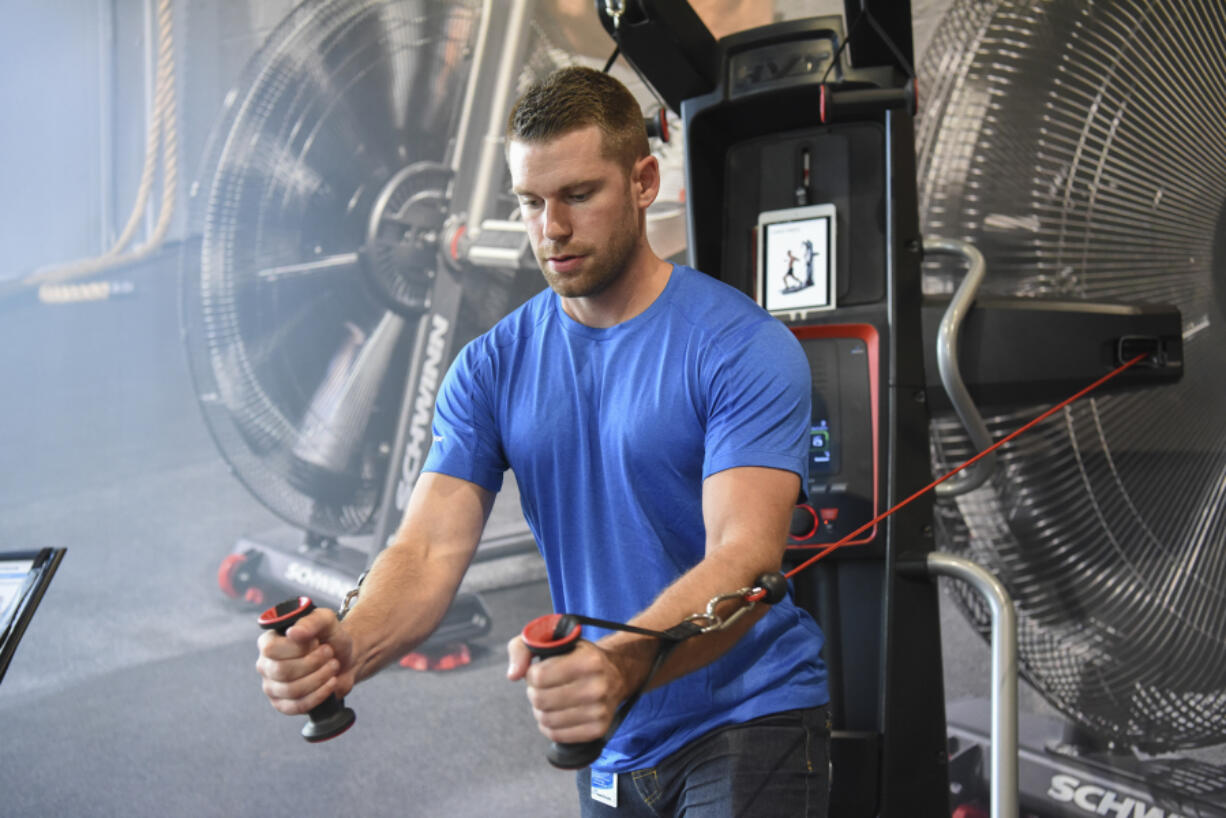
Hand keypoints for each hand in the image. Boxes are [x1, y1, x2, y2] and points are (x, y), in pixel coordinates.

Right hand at [256, 607, 355, 715]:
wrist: (345, 660)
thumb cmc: (330, 638)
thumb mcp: (326, 621)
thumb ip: (311, 621)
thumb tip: (293, 632)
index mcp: (268, 642)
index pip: (271, 648)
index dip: (298, 647)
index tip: (317, 642)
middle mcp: (265, 665)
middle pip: (282, 671)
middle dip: (313, 663)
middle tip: (329, 653)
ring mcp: (272, 687)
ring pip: (291, 690)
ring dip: (319, 677)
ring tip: (333, 666)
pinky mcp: (283, 705)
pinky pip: (297, 706)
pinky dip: (319, 694)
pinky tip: (331, 683)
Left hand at [506, 635, 625, 744]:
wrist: (615, 673)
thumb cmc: (577, 655)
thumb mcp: (552, 639)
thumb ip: (523, 648)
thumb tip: (513, 675)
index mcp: (588, 660)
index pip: (539, 676)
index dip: (531, 674)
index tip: (539, 670)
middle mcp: (597, 686)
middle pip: (540, 700)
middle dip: (534, 692)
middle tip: (542, 686)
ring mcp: (599, 710)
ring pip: (546, 719)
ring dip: (540, 710)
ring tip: (549, 699)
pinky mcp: (598, 729)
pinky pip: (557, 735)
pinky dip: (549, 726)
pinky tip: (556, 713)